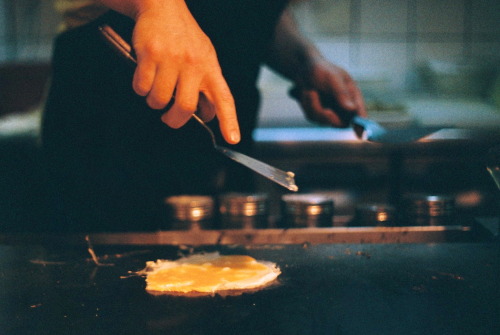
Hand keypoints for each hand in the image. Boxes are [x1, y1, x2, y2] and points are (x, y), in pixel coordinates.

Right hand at [130, 0, 239, 142]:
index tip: (232, 139)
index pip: (224, 99)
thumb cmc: (184, 36)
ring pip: (159, 100)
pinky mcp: (150, 54)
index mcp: (210, 68)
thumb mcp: (204, 57)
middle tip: (168, 118)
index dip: (229, 121)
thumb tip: (206, 115)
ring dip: (154, 102)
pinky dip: (140, 88)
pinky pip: (142, 86)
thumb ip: (206, 84)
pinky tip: (144, 77)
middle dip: (173, 120)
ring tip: (154, 91)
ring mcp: (172, 59)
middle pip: (185, 107)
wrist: (163, 6)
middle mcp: (194, 64)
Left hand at [290, 57, 365, 127]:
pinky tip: (306, 92)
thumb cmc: (321, 69)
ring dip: (313, 105)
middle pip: (341, 124)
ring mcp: (330, 111)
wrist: (302, 68)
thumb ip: (342, 93)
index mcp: (352, 95)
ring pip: (322, 120)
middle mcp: (343, 106)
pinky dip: (306, 104)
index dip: (361, 125)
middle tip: (325, 111)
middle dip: (330, 118)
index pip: (360, 114)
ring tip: (310, 90)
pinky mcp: (317, 114)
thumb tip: (352, 109)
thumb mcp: (333, 78)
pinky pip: (311, 116)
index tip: (360, 134)